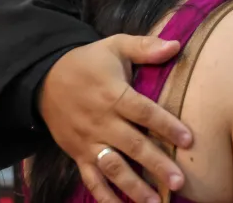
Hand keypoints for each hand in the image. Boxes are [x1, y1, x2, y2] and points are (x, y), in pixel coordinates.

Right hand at [39, 35, 193, 202]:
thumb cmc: (88, 61)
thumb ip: (145, 47)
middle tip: (179, 182)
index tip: (189, 140)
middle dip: (156, 165)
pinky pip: (91, 179)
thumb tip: (176, 45)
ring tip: (155, 202)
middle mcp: (101, 121)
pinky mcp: (77, 154)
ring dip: (134, 187)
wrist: (44, 78)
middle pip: (132, 146)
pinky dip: (104, 196)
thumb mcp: (114, 46)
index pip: (144, 113)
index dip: (166, 126)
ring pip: (112, 168)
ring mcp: (88, 141)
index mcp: (113, 94)